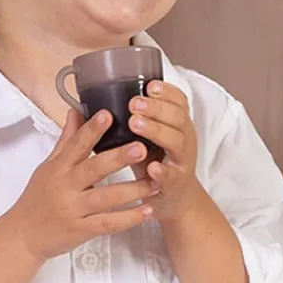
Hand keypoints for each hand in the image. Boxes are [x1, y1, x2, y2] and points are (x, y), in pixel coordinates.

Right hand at [7, 108, 155, 261]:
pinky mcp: (81, 230)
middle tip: (141, 148)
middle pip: (94, 169)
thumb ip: (66, 140)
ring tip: (155, 182)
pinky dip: (129, 218)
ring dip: (133, 190)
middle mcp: (65, 187)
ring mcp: (73, 209)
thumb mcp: (49, 167)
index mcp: (58, 168)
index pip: (76, 144)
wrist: (23, 235)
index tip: (108, 114)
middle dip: (118, 158)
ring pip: (106, 198)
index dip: (91, 130)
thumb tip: (75, 111)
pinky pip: (108, 224)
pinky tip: (147, 211)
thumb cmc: (38, 199)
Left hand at [128, 82, 198, 220]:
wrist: (175, 197)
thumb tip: (97, 99)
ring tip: (135, 124)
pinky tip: (151, 167)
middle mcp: (185, 139)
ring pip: (177, 142)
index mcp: (178, 124)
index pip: (178, 101)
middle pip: (178, 117)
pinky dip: (162, 171)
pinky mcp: (177, 183)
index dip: (166, 91)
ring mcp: (182, 161)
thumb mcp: (149, 136)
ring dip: (157, 131)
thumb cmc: (157, 161)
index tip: (149, 85)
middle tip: (133, 103)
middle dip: (156, 108)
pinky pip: (172, 176)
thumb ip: (133, 118)